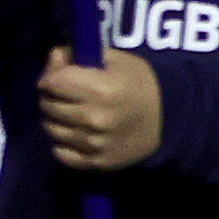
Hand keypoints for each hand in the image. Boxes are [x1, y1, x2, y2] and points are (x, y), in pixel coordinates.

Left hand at [35, 46, 163, 171]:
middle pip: (48, 105)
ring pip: (51, 129)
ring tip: (71, 112)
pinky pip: (60, 153)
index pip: (53, 81)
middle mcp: (94, 118)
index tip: (59, 75)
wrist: (170, 120)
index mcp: (102, 89)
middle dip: (52, 96)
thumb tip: (54, 57)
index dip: (52, 75)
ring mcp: (94, 143)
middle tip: (65, 93)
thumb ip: (81, 56)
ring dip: (56, 119)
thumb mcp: (118, 61)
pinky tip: (76, 133)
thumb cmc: (142, 84)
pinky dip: (63, 142)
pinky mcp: (95, 162)